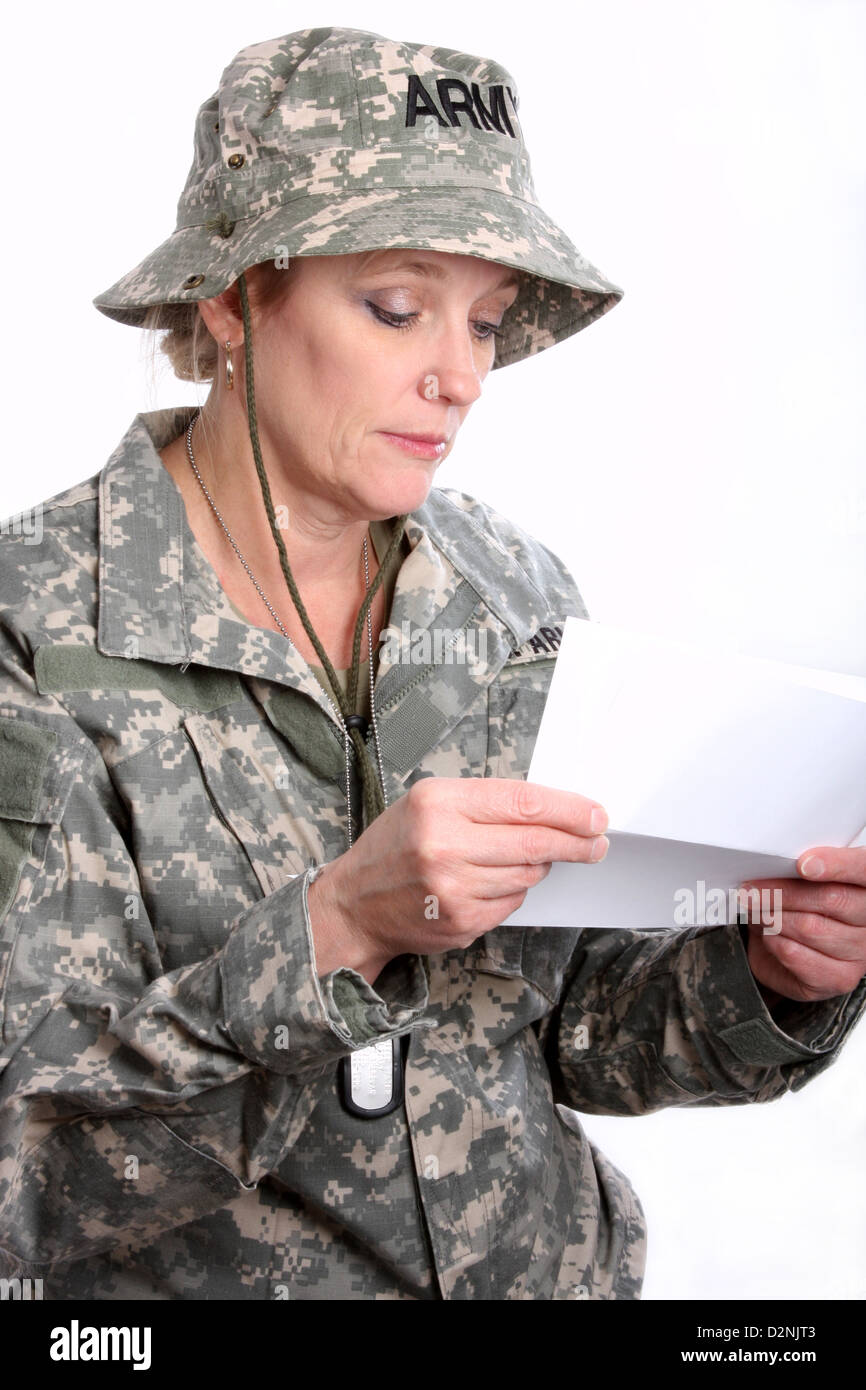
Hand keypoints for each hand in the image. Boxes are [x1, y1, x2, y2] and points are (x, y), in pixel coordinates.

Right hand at [307, 777, 608, 982]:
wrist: (354, 904)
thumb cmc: (396, 846)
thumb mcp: (428, 803)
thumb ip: (484, 803)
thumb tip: (552, 811)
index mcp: (438, 803)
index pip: (522, 802)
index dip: (569, 810)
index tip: (596, 815)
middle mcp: (444, 845)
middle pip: (535, 842)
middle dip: (577, 843)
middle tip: (598, 843)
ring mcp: (454, 888)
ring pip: (528, 874)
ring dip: (539, 866)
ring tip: (523, 858)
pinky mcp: (462, 921)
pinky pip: (512, 900)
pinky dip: (513, 889)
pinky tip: (491, 882)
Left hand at [738, 846, 865, 1003]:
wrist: (782, 950)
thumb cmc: (795, 906)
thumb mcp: (797, 879)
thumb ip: (799, 868)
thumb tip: (774, 865)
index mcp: (865, 884)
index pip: (864, 868)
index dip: (838, 865)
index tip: (804, 864)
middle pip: (831, 899)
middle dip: (783, 892)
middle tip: (751, 890)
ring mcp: (860, 952)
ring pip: (809, 927)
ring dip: (773, 918)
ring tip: (758, 912)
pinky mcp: (839, 978)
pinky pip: (794, 954)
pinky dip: (772, 941)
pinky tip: (769, 936)